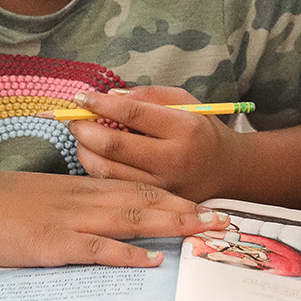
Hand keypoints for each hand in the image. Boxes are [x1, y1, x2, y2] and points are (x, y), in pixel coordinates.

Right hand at [0, 168, 226, 268]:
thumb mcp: (41, 197)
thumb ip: (71, 205)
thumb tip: (96, 219)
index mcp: (82, 190)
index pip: (138, 190)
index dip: (175, 198)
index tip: (205, 206)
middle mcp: (83, 200)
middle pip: (146, 201)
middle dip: (188, 211)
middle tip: (224, 220)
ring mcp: (69, 220)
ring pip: (131, 219)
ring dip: (171, 224)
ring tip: (204, 231)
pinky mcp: (52, 243)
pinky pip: (97, 248)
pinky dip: (127, 254)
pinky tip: (151, 258)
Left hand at [68, 88, 241, 201]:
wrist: (228, 171)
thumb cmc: (201, 131)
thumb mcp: (184, 102)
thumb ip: (148, 96)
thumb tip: (109, 98)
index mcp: (183, 128)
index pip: (132, 113)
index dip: (100, 104)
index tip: (81, 97)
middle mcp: (173, 160)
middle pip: (114, 146)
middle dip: (85, 130)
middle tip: (73, 120)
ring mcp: (162, 187)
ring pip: (107, 172)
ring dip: (85, 152)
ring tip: (81, 138)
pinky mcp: (154, 203)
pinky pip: (114, 187)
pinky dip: (97, 170)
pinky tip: (94, 156)